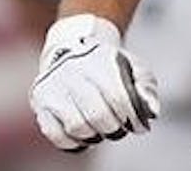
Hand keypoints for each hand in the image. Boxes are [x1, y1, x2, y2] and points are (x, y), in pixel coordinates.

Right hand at [29, 14, 159, 151]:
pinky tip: (84, 135)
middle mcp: (73, 71)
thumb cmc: (108, 64)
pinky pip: (55, 133)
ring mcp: (53, 87)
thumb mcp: (133, 66)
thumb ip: (146, 87)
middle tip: (120, 129)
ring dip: (95, 136)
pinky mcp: (39, 101)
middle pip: (98, 115)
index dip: (132, 117)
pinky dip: (73, 142)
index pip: (119, 97)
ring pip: (77, 127)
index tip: (139, 126)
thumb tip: (151, 111)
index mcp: (100, 61)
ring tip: (102, 130)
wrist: (71, 47)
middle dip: (115, 129)